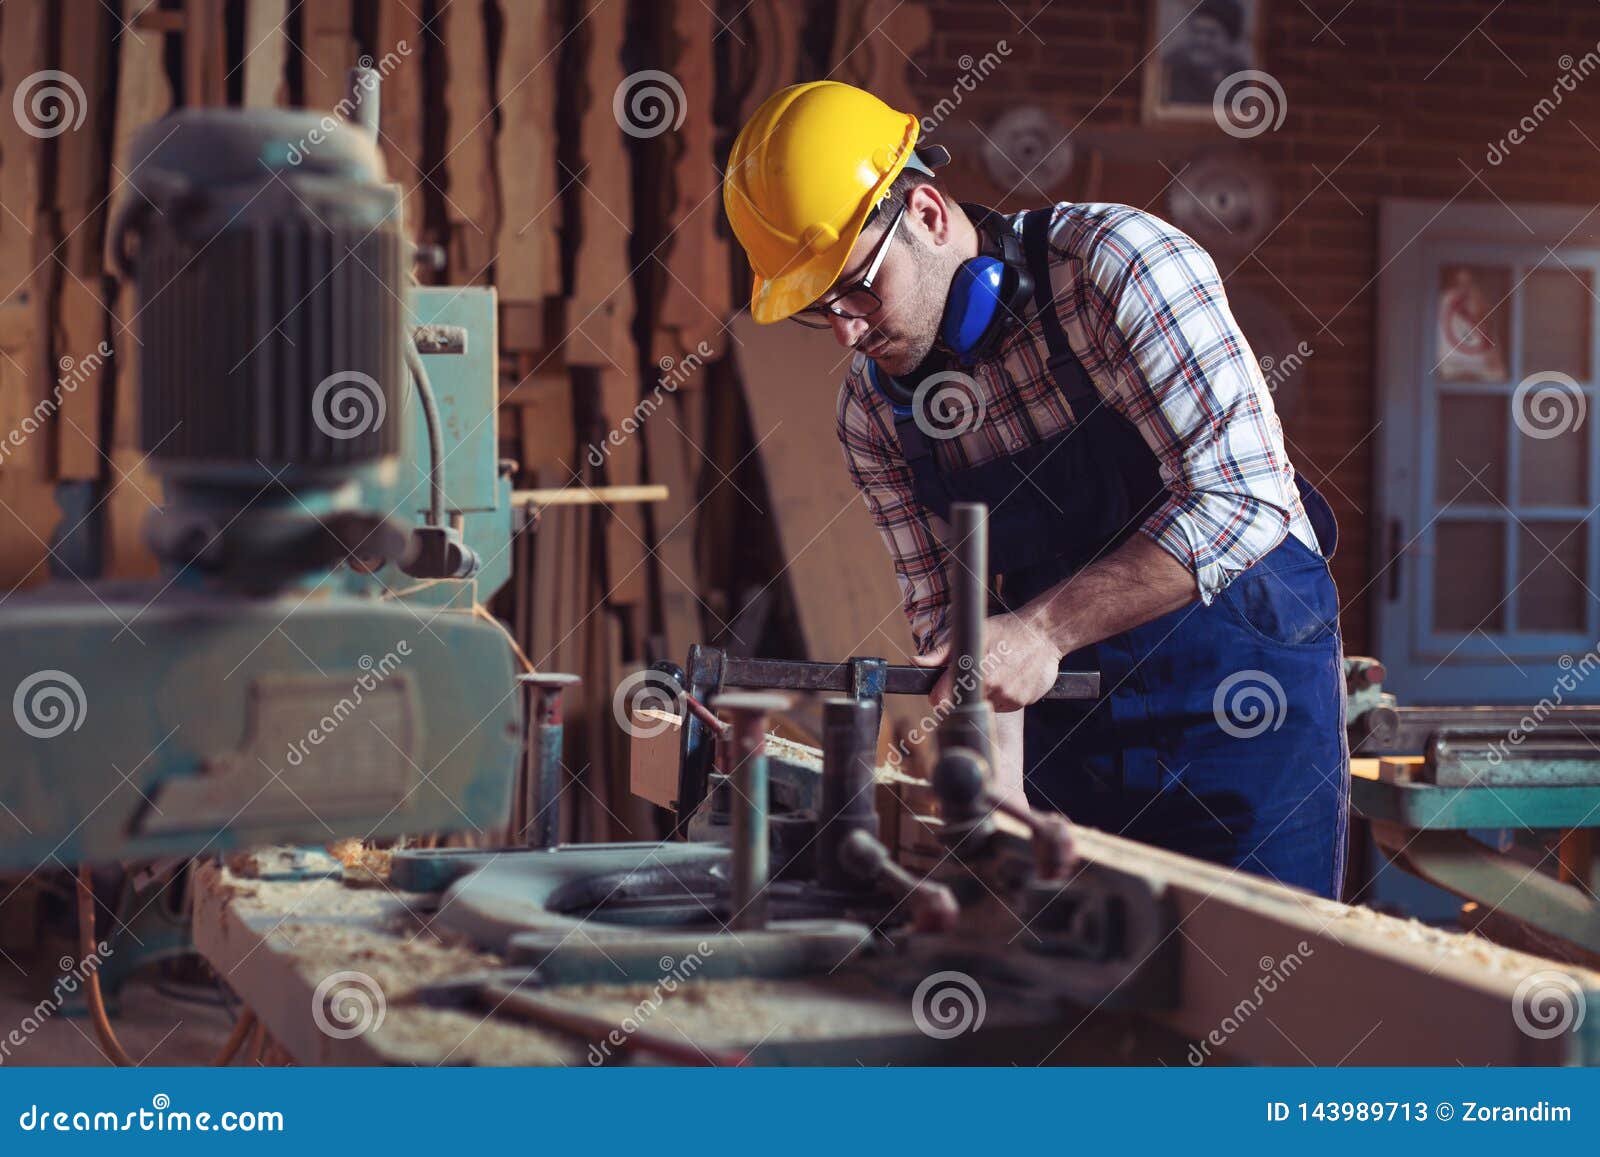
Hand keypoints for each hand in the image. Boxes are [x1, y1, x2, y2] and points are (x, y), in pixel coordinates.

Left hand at [912, 612, 1063, 712]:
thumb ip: (942, 653)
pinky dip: (1002, 696)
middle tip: (976, 674)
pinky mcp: (1021, 703)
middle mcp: (992, 687)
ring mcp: (1008, 697)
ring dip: (985, 695)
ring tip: (996, 671)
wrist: (1044, 634)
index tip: (941, 690)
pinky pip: (1002, 706)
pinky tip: (1009, 677)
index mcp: (974, 670)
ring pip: (984, 706)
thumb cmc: (1007, 630)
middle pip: (964, 704)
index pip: (942, 700)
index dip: (938, 696)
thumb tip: (916, 661)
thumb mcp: (974, 633)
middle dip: (964, 692)